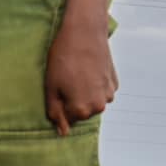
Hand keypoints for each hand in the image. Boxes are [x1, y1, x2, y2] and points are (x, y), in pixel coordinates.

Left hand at [45, 15, 117, 136]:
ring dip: (85, 93)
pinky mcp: (114, 82)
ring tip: (77, 72)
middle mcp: (99, 106)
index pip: (67, 119)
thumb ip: (55, 112)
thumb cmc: (63, 58)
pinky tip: (88, 69)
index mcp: (81, 109)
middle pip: (82, 112)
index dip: (59, 104)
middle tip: (66, 79)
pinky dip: (95, 84)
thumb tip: (63, 132)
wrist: (84, 32)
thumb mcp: (51, 87)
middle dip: (72, 100)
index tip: (57, 88)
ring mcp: (109, 94)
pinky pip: (102, 91)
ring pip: (93, 101)